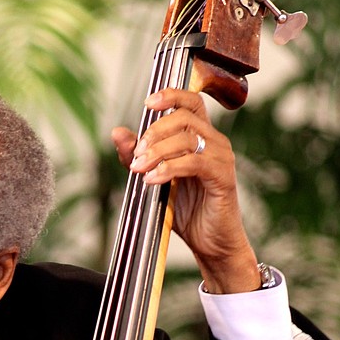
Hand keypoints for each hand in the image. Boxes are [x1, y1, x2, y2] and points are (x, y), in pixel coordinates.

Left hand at [111, 88, 259, 293]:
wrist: (211, 243)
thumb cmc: (187, 210)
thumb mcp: (155, 178)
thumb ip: (138, 156)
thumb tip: (117, 132)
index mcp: (202, 137)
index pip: (191, 102)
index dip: (170, 95)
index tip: (147, 103)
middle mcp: (216, 142)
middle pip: (184, 117)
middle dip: (154, 132)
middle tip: (136, 156)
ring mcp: (222, 158)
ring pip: (187, 138)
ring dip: (157, 152)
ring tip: (139, 170)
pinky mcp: (223, 177)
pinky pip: (194, 162)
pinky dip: (169, 168)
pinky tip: (152, 180)